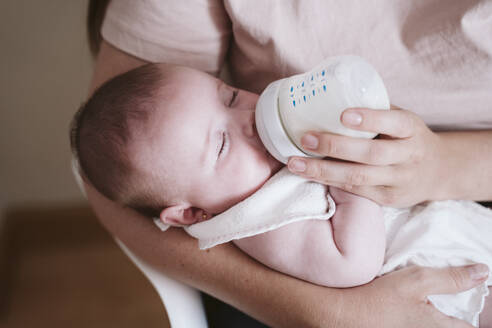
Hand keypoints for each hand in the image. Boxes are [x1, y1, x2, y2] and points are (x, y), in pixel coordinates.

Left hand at [287, 107, 444, 206]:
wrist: (438, 171)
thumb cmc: (408, 137)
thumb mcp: (402, 119)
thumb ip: (375, 110)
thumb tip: (329, 94)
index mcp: (412, 129)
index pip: (394, 122)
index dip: (370, 119)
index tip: (343, 114)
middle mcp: (409, 156)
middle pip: (371, 154)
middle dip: (335, 147)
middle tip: (305, 138)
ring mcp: (399, 180)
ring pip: (359, 177)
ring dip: (323, 171)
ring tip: (295, 163)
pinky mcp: (388, 198)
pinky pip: (355, 190)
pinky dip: (329, 182)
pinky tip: (309, 174)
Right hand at [337, 264, 488, 327]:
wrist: (343, 313)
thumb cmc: (379, 299)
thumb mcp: (418, 280)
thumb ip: (452, 278)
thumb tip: (483, 272)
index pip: (471, 323)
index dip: (472, 303)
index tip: (466, 290)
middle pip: (455, 322)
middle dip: (455, 306)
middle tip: (445, 289)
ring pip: (437, 321)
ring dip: (437, 308)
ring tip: (425, 294)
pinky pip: (422, 323)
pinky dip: (422, 312)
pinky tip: (410, 301)